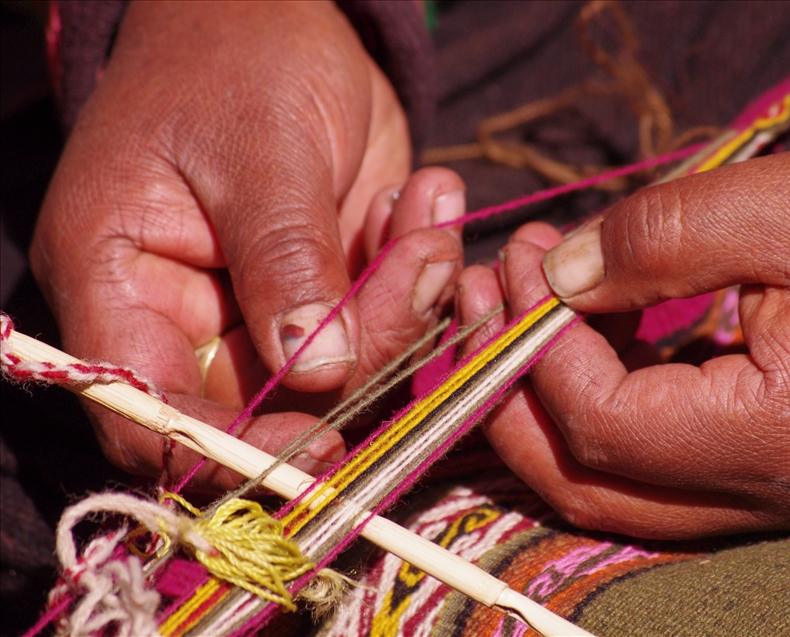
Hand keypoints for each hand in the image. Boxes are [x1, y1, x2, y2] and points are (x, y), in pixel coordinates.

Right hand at [31, 1, 464, 491]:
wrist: (284, 15)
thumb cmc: (237, 55)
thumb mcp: (258, 146)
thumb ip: (283, 257)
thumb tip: (318, 370)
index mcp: (122, 281)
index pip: (151, 412)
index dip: (231, 449)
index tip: (324, 439)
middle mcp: (189, 313)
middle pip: (272, 403)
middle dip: (364, 345)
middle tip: (423, 262)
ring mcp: (266, 307)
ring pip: (345, 366)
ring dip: (407, 299)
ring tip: (431, 207)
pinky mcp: (330, 289)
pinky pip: (386, 318)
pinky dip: (419, 272)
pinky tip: (429, 198)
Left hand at [458, 126, 789, 538]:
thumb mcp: (780, 204)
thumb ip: (652, 242)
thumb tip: (553, 278)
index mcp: (784, 437)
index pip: (606, 426)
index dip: (538, 352)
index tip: (516, 270)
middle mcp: (779, 490)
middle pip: (595, 488)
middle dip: (516, 400)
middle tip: (485, 308)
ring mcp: (780, 489)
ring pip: (621, 489)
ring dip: (552, 407)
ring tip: (523, 307)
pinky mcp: (779, 464)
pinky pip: (663, 465)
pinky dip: (607, 409)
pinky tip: (590, 334)